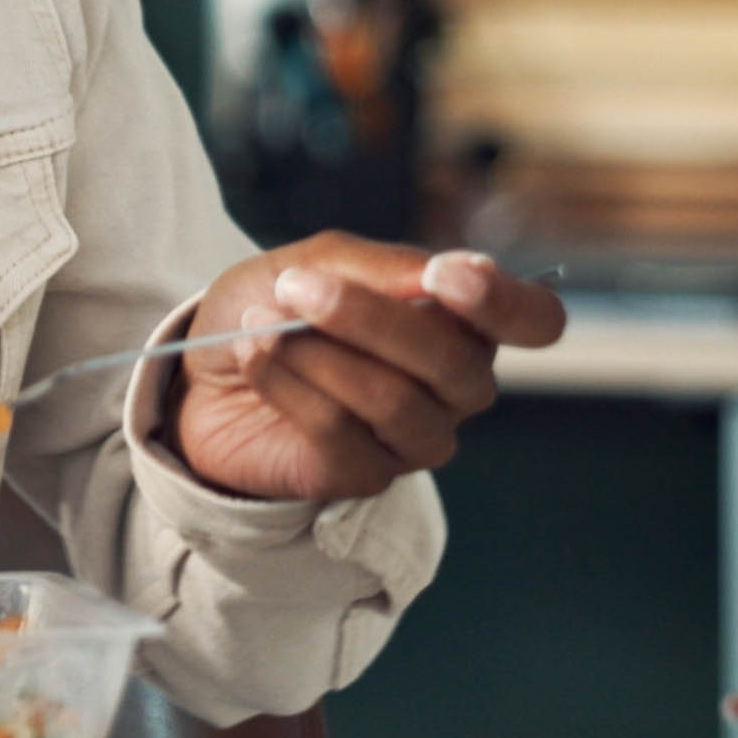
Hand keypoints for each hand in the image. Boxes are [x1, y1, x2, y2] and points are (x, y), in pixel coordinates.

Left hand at [169, 233, 567, 502]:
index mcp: (462, 320)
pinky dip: (287, 385)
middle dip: (370, 319)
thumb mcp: (314, 262)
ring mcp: (417, 436)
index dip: (504, 302)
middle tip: (294, 286)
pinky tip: (255, 357)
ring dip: (316, 354)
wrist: (202, 370)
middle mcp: (455, 385)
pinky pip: (341, 434)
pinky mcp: (365, 475)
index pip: (535, 320)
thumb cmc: (273, 306)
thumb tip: (455, 267)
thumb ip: (380, 267)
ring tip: (259, 323)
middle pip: (456, 362)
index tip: (445, 277)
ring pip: (395, 402)